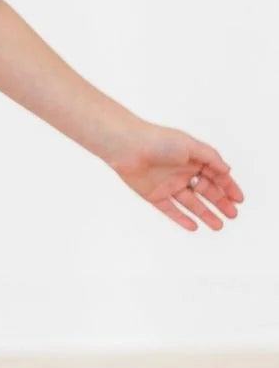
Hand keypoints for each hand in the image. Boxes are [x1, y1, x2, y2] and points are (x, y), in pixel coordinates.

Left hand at [106, 121, 244, 231]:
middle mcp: (182, 172)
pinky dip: (182, 218)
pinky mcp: (154, 195)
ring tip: (219, 225)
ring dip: (205, 214)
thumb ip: (211, 158)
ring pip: (191, 203)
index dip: (228, 187)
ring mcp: (168, 184)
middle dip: (221, 202)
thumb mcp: (191, 146)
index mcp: (193, 158)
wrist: (128, 147)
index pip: (216, 175)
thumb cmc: (158, 141)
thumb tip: (227, 170)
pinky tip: (194, 226)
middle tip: (233, 215)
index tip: (239, 199)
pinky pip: (171, 210)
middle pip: (206, 191)